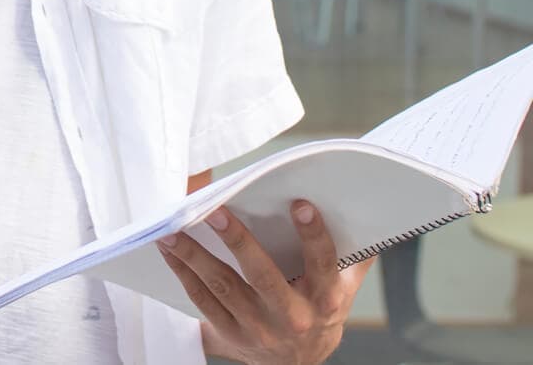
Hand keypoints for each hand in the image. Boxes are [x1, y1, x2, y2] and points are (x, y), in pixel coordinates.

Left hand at [157, 201, 372, 364]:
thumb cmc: (321, 310)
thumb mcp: (343, 285)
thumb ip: (354, 250)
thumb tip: (371, 210)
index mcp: (325, 300)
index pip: (322, 264)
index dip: (314, 236)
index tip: (301, 203)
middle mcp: (292, 317)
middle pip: (262, 275)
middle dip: (238, 241)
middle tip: (215, 210)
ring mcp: (258, 329)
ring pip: (223, 287)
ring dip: (194, 254)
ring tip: (173, 226)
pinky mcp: (231, 335)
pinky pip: (202, 300)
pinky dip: (183, 272)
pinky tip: (168, 249)